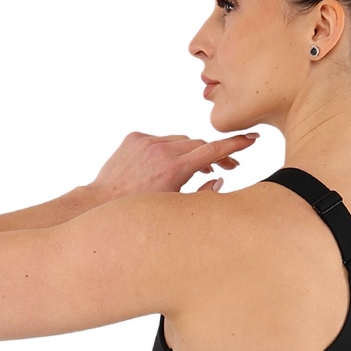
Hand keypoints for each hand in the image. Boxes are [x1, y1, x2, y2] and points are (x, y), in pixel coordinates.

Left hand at [89, 130, 258, 199]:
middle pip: (198, 144)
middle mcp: (161, 149)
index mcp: (174, 168)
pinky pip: (160, 139)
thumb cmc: (138, 213)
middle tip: (228, 167)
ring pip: (180, 141)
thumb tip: (219, 179)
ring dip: (191, 153)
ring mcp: (146, 141)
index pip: (212, 150)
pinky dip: (169, 150)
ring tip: (198, 169)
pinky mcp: (134, 137)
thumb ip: (202, 193)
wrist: (100, 204)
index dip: (234, 145)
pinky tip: (166, 167)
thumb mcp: (175, 208)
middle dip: (214, 155)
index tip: (251, 138)